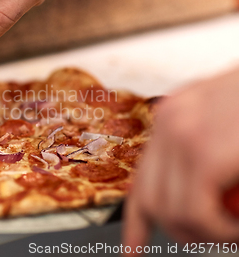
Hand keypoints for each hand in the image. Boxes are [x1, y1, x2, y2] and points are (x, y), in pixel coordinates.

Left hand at [123, 68, 238, 253]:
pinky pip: (196, 213)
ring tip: (238, 233)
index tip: (132, 252)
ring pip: (171, 212)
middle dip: (181, 233)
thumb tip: (211, 198)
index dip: (137, 223)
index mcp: (177, 117)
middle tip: (220, 239)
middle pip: (149, 198)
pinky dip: (220, 232)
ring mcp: (182, 135)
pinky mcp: (204, 152)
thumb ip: (220, 165)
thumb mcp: (236, 130)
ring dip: (207, 236)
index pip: (144, 178)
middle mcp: (170, 121)